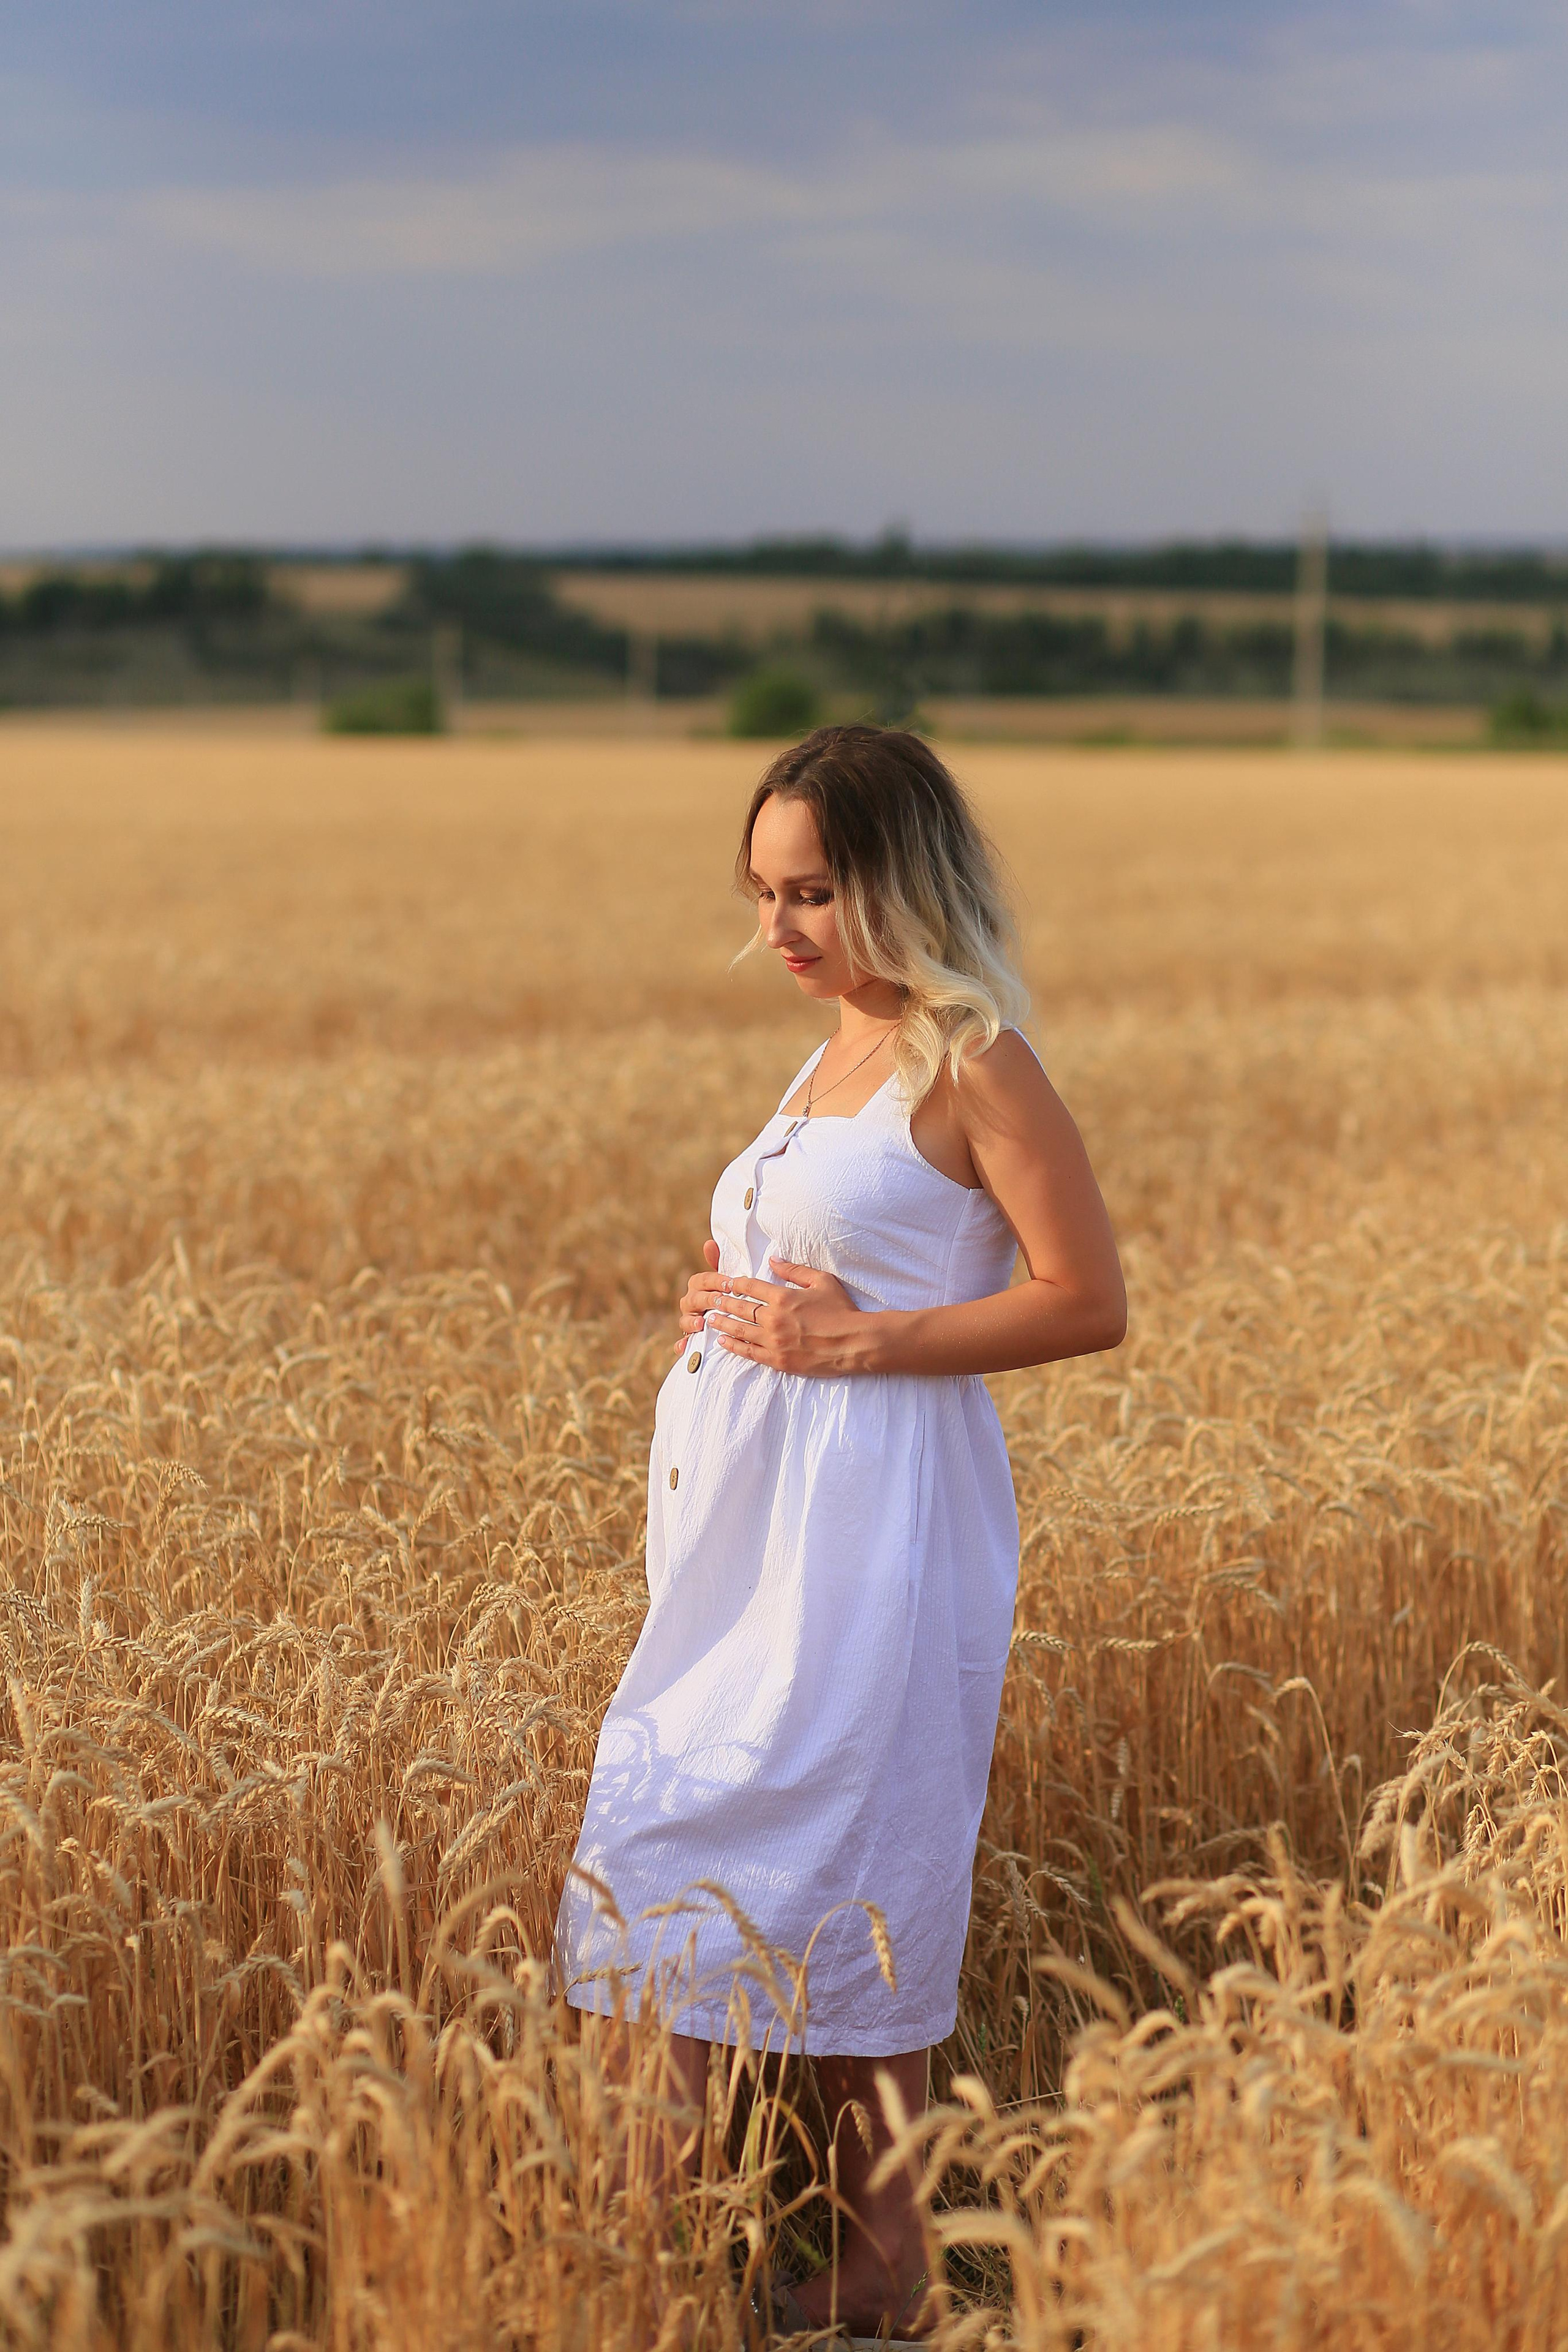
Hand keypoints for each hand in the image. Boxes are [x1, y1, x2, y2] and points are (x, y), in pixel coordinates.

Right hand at [676, 1240, 722, 1343]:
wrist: (732, 1318)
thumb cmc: (729, 1294)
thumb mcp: (727, 1280)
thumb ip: (718, 1262)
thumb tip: (709, 1243)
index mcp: (699, 1286)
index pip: (702, 1280)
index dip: (714, 1281)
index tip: (729, 1283)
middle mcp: (691, 1302)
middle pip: (693, 1299)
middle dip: (707, 1300)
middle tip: (721, 1302)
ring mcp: (689, 1320)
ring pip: (685, 1320)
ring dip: (691, 1322)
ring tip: (701, 1324)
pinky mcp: (690, 1338)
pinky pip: (682, 1343)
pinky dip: (682, 1346)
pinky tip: (684, 1349)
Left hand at [697, 1257, 868, 1376]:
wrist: (854, 1343)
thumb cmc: (842, 1310)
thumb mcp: (822, 1281)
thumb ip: (795, 1270)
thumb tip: (774, 1259)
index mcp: (783, 1297)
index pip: (750, 1287)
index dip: (734, 1283)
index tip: (724, 1282)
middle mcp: (774, 1318)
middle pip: (740, 1308)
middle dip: (723, 1302)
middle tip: (711, 1299)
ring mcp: (774, 1341)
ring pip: (739, 1330)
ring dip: (723, 1323)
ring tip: (710, 1319)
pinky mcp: (778, 1360)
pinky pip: (748, 1352)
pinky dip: (733, 1346)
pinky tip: (722, 1342)